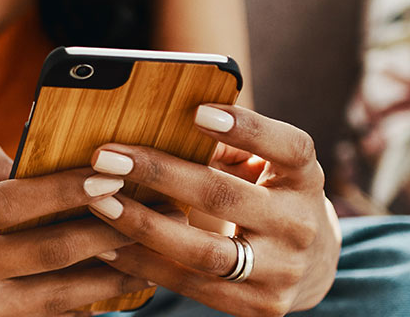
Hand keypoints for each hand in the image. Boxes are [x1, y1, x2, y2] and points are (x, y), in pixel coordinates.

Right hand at [0, 140, 151, 315]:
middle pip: (46, 256)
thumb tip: (20, 159)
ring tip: (146, 261)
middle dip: (104, 234)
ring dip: (103, 280)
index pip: (12, 204)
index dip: (66, 190)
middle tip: (152, 215)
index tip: (111, 174)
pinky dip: (69, 311)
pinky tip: (102, 296)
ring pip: (51, 301)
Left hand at [84, 104, 340, 315]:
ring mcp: (282, 271)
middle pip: (226, 197)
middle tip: (107, 158)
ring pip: (204, 251)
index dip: (248, 129)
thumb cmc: (268, 196)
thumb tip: (162, 122)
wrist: (310, 266)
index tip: (198, 112)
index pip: (289, 148)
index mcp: (304, 179)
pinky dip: (144, 265)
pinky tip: (107, 246)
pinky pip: (191, 286)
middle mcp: (300, 225)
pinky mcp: (257, 306)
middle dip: (159, 175)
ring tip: (99, 204)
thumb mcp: (263, 166)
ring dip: (143, 226)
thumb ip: (226, 146)